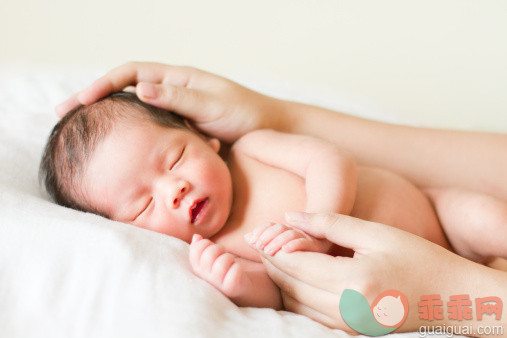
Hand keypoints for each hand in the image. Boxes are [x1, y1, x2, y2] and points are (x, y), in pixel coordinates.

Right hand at [56, 62, 284, 141]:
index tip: (79, 101)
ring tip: (80, 135)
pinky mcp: (180, 131)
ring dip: (108, 121)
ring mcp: (175, 112)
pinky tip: (116, 150)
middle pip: (124, 91)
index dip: (102, 84)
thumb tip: (140, 88)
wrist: (270, 133)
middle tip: (63, 116)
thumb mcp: (213, 105)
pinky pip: (149, 131)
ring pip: (134, 113)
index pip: (130, 73)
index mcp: (178, 79)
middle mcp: (172, 92)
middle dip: (94, 100)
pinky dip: (130, 137)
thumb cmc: (246, 116)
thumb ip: (180, 99)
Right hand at [189, 234, 249, 297]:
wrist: (238, 285)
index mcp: (197, 269)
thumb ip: (199, 247)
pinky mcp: (230, 288)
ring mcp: (217, 284)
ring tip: (230, 262)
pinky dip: (237, 267)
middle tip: (223, 254)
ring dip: (229, 258)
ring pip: (222, 262)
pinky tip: (236, 271)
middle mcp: (204, 278)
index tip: (211, 247)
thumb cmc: (222, 268)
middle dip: (219, 249)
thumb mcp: (209, 257)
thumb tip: (196, 236)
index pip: (196, 250)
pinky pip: (235, 271)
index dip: (205, 243)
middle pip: (209, 254)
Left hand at [244, 222, 330, 255]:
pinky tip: (286, 250)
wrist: (332, 242)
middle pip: (279, 229)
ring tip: (267, 251)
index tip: (252, 239)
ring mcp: (307, 237)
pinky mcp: (317, 245)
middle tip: (256, 245)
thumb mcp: (281, 242)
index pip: (271, 226)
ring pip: (290, 234)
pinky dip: (294, 244)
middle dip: (266, 236)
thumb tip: (247, 237)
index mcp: (287, 230)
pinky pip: (305, 243)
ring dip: (277, 241)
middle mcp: (297, 230)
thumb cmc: (302, 246)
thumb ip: (264, 237)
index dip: (261, 231)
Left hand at [249, 212, 497, 333]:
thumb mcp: (377, 232)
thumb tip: (291, 216)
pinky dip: (296, 294)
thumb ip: (331, 223)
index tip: (262, 231)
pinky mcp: (350, 332)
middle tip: (266, 240)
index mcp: (353, 281)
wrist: (453, 298)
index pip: (294, 264)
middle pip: (288, 285)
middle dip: (272, 262)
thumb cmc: (419, 259)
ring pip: (293, 303)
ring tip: (282, 253)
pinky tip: (300, 275)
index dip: (273, 247)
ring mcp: (347, 325)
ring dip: (282, 278)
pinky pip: (308, 314)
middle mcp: (346, 309)